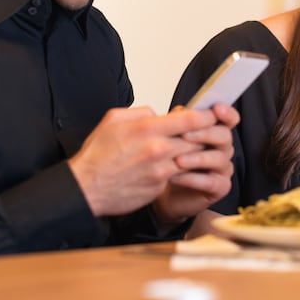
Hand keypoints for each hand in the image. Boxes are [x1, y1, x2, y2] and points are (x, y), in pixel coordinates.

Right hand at [67, 105, 222, 216]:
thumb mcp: (113, 120)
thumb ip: (141, 112)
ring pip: (192, 157)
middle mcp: (159, 149)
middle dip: (205, 134)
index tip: (212, 113)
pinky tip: (174, 166)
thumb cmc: (97, 155)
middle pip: (198, 138)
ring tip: (192, 148)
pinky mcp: (160, 187)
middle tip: (209, 131)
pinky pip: (178, 174)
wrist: (86, 188)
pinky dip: (180, 169)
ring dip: (195, 153)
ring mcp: (161, 170)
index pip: (192, 118)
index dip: (207, 115)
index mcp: (148, 128)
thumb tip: (158, 113)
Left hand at [152, 103, 238, 225]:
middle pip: (225, 136)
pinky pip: (211, 181)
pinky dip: (192, 179)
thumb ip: (179, 122)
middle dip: (205, 134)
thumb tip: (181, 111)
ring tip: (176, 160)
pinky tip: (176, 177)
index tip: (216, 109)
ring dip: (196, 158)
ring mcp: (223, 168)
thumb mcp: (172, 138)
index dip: (226, 113)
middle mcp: (223, 149)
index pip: (229, 119)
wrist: (164, 190)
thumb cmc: (172, 161)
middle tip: (184, 135)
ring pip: (219, 159)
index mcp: (214, 132)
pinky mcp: (220, 187)